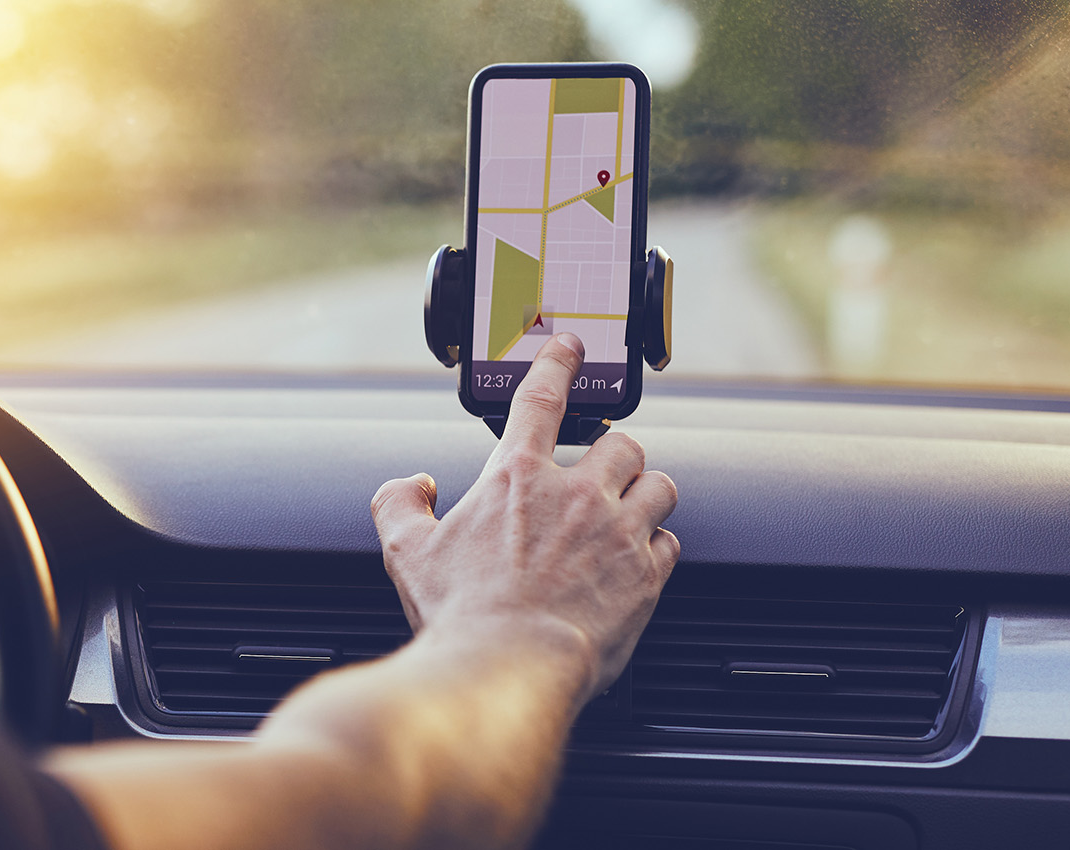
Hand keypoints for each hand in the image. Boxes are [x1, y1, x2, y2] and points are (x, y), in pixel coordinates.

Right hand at [370, 333, 678, 703]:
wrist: (508, 666)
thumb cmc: (460, 613)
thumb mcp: (405, 551)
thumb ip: (400, 503)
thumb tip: (414, 485)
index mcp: (516, 477)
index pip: (542, 398)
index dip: (558, 363)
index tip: (570, 346)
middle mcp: (575, 494)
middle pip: (622, 444)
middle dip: (615, 454)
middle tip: (600, 474)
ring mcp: (617, 532)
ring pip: (660, 485)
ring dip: (646, 493)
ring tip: (630, 510)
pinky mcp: (646, 574)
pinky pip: (669, 542)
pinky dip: (656, 546)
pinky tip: (637, 560)